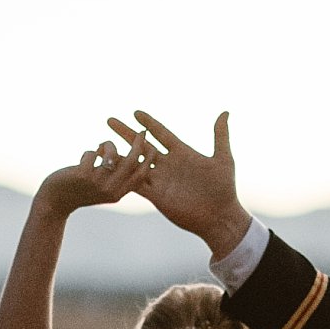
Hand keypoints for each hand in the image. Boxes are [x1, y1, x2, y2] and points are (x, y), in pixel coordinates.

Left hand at [37, 142, 148, 217]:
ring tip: (99, 148)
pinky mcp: (82, 175)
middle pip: (130, 162)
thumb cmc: (79, 191)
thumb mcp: (102, 187)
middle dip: (137, 144)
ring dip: (106, 146)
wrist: (55, 202)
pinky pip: (93, 153)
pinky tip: (84, 158)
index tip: (151, 145)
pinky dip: (89, 151)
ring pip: (111, 154)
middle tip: (140, 132)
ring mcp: (96, 182)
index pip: (140, 175)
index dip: (148, 159)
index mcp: (118, 194)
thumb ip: (114, 176)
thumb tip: (124, 157)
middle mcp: (110, 190)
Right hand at [105, 111, 250, 257]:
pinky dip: (123, 176)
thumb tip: (225, 112)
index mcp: (183, 153)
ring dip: (120, 154)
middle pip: (142, 145)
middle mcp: (168, 165)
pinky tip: (109, 169)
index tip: (135, 112)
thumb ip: (220, 135)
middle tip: (110, 121)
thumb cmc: (224, 189)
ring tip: (104, 144)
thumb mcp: (223, 159)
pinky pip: (136, 184)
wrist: (219, 217)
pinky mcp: (156, 196)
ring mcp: (161, 180)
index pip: (161, 133)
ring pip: (135, 163)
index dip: (149, 123)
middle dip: (126, 133)